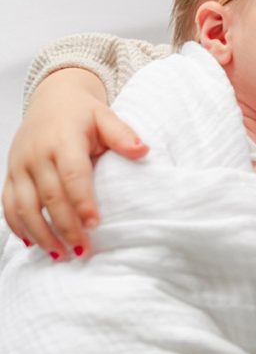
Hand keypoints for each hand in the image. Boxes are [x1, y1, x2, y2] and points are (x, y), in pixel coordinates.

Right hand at [2, 69, 146, 258]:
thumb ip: (122, 134)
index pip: (72, 175)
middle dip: (65, 226)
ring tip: (61, 254)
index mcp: (63, 140)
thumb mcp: (105, 116)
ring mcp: (19, 166)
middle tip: (83, 249)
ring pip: (24, 206)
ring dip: (41, 233)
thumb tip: (143, 151)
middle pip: (49, 197)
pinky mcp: (10, 175)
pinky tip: (34, 244)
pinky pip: (9, 205)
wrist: (51, 99)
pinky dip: (19, 226)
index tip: (95, 224)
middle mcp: (37, 155)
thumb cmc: (83, 113)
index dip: (82, 201)